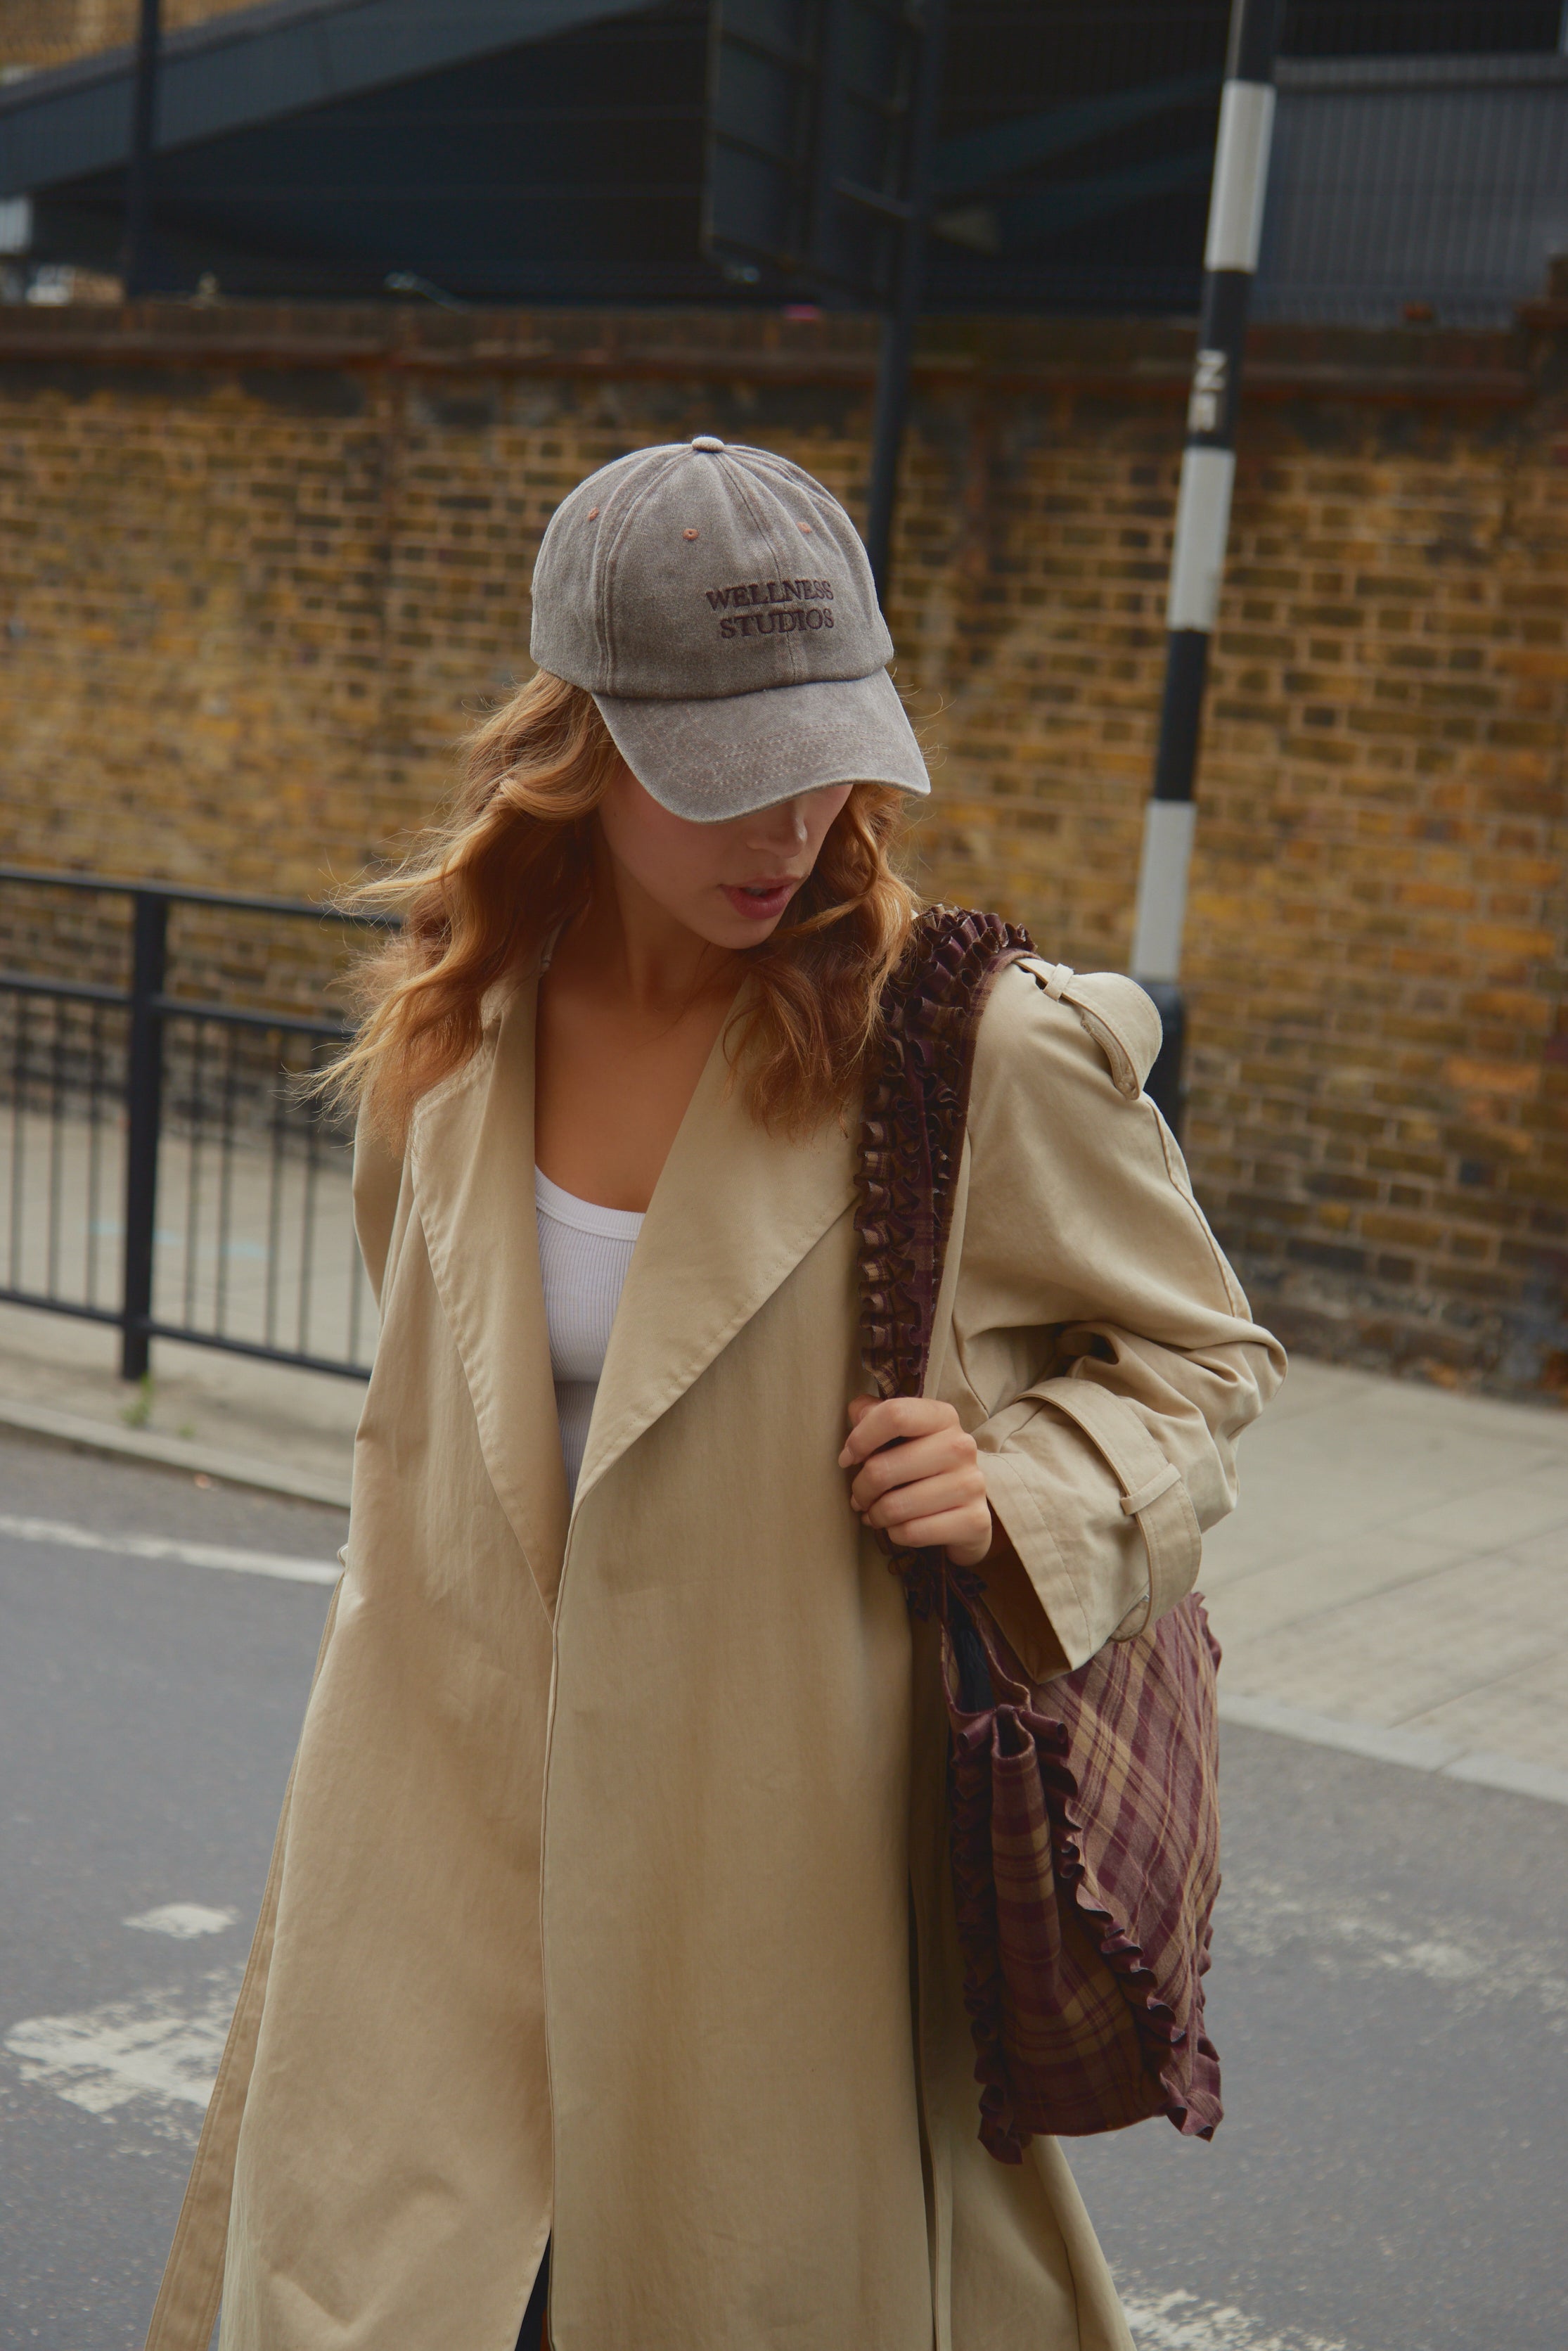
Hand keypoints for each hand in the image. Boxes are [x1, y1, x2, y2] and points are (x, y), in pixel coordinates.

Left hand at [838, 1395, 994, 1568]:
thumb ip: (876, 1416)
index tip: (848, 1458)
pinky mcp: (974, 1521)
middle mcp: (961, 1446)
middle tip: (859, 1497)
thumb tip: (856, 1412)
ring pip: (895, 1506)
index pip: (894, 1415)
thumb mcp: (904, 1435)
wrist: (967, 1507)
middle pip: (882, 1468)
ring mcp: (971, 1485)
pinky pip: (913, 1532)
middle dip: (861, 1488)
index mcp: (943, 1417)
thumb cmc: (924, 1465)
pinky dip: (895, 1534)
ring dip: (876, 1515)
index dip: (860, 1439)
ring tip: (875, 1514)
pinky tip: (897, 1528)